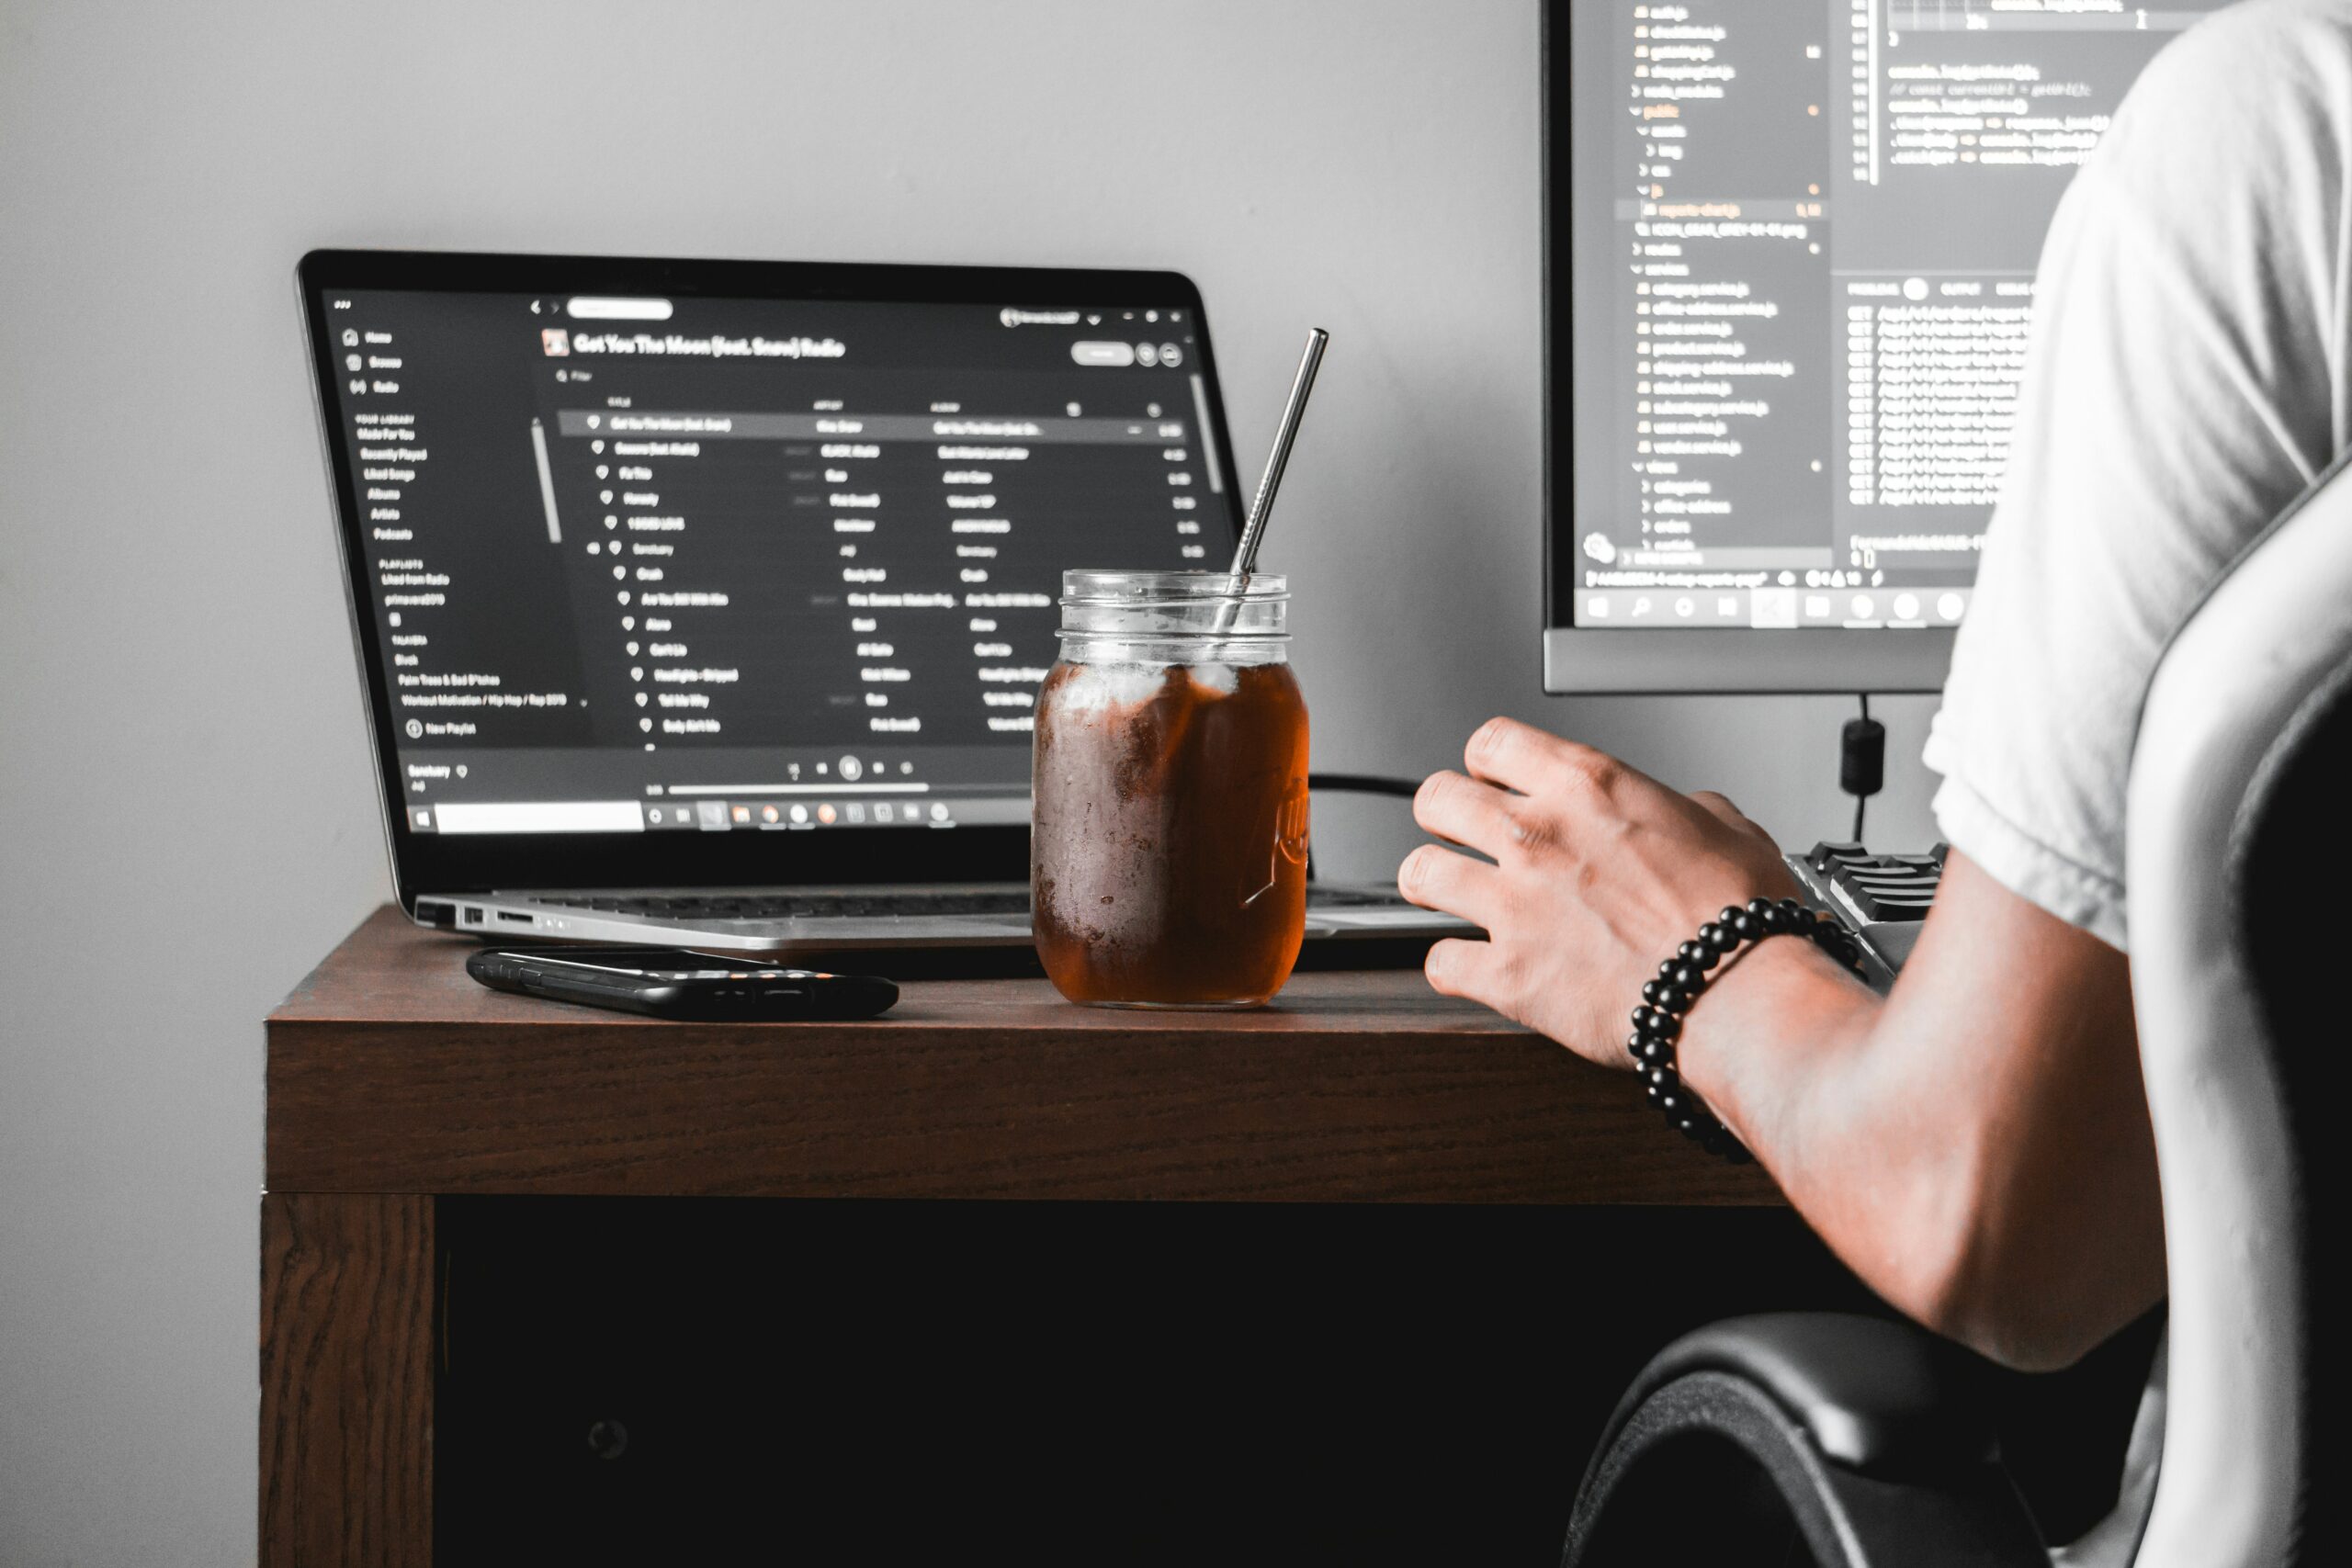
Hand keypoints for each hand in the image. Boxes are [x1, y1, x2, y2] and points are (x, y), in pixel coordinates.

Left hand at [1398, 717, 1798, 1066]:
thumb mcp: (1731, 831)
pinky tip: (1467, 966)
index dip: (1489, 763)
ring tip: (1444, 893)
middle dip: (1443, 815)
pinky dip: (1451, 966)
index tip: (1496, 781)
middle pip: (1437, 798)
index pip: (1494, 742)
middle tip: (1458, 833)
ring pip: (1420, 872)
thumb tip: (1689, 812)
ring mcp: (1513, 903)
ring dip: (1430, 883)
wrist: (1739, 994)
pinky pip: (1440, 961)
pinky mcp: (1508, 973)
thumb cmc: (1741, 918)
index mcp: (1587, 786)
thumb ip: (1691, 811)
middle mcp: (1537, 835)